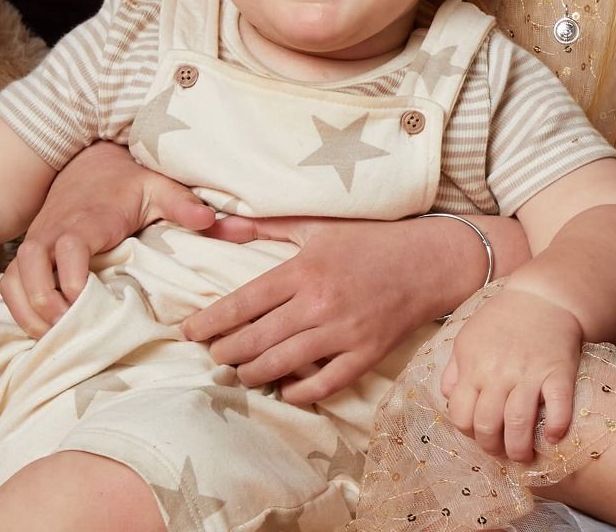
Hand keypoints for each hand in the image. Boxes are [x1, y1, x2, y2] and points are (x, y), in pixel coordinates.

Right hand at [0, 141, 215, 335]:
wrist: (94, 162)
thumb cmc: (129, 181)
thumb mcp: (159, 186)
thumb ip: (184, 204)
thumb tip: (212, 220)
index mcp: (88, 218)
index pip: (69, 246)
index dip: (70, 277)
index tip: (84, 300)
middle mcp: (55, 230)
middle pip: (29, 267)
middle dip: (44, 304)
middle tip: (71, 331)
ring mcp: (38, 241)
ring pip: (14, 279)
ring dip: (28, 311)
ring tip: (56, 336)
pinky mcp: (30, 251)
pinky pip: (9, 283)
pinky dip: (18, 308)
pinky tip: (42, 328)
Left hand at [181, 214, 492, 404]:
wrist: (427, 261)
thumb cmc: (367, 240)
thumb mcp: (314, 226)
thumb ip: (263, 226)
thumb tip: (217, 222)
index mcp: (304, 269)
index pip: (243, 302)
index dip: (211, 321)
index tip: (189, 331)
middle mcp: (319, 303)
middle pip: (256, 338)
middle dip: (225, 351)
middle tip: (212, 354)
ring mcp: (344, 332)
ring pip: (283, 364)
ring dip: (252, 372)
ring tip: (238, 371)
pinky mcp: (366, 354)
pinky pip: (324, 384)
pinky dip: (298, 392)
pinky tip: (282, 390)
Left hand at [440, 286, 581, 462]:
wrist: (542, 297)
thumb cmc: (502, 319)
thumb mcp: (468, 338)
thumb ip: (455, 370)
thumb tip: (450, 399)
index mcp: (473, 365)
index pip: (460, 415)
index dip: (468, 432)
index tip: (479, 434)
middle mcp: (498, 372)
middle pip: (487, 425)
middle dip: (492, 448)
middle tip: (501, 450)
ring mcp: (529, 374)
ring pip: (518, 425)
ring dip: (520, 449)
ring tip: (523, 454)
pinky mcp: (558, 374)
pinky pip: (558, 411)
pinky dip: (555, 429)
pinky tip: (552, 437)